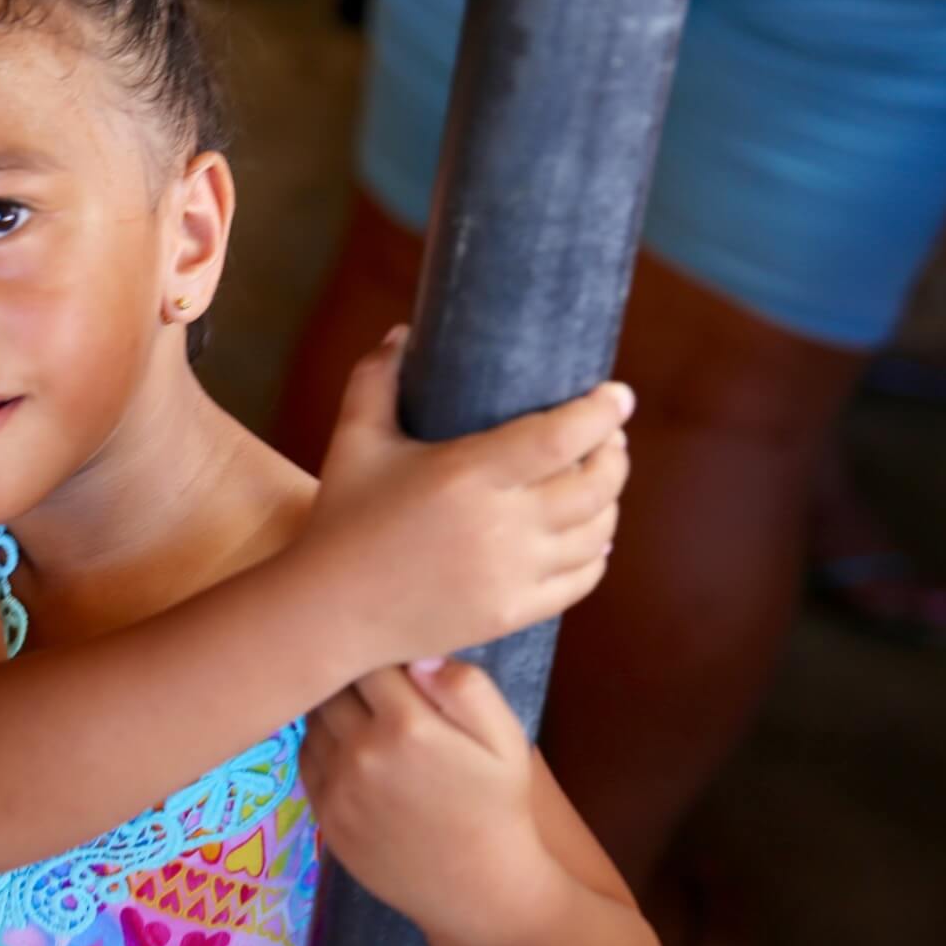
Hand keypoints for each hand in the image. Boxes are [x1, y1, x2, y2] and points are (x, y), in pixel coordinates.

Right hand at [290, 324, 632, 668]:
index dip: (601, 412)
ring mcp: (510, 575)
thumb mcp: (354, 440)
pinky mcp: (512, 613)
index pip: (561, 436)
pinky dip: (597, 552)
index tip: (617, 395)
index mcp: (466, 473)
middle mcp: (499, 526)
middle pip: (595, 484)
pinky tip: (590, 534)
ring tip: (600, 481)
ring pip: (598, 532)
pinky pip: (583, 579)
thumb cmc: (340, 518)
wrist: (328, 611)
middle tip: (608, 436)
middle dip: (614, 454)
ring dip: (610, 501)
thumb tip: (404, 332)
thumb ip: (376, 378)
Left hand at [298, 658, 551, 945]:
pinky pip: (308, 761)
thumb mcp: (505, 740)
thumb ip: (465, 688)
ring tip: (364, 719)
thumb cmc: (498, 807)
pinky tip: (352, 752)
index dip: (380, 656)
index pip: (368, 662)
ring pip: (314, 722)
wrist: (480, 890)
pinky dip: (323, 747)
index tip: (394, 665)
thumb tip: (418, 655)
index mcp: (407, 726)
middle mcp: (362, 752)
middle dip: (351, 681)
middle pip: (333, 688)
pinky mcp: (324, 817)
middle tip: (376, 691)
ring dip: (333, 713)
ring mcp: (337, 788)